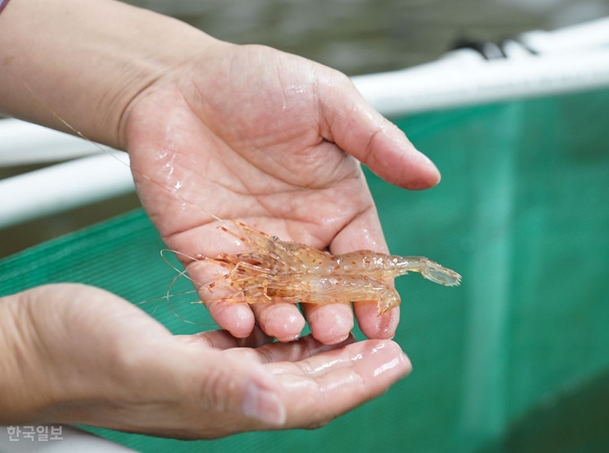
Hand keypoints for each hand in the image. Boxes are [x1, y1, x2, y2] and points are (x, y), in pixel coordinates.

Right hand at [0, 284, 410, 437]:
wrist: (27, 350)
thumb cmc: (73, 355)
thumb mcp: (142, 361)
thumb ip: (210, 385)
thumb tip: (278, 405)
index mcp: (218, 402)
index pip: (306, 399)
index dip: (355, 382)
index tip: (396, 358)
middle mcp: (222, 395)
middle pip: (306, 385)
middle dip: (353, 366)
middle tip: (391, 342)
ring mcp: (208, 377)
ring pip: (285, 368)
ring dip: (324, 350)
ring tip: (357, 327)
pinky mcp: (193, 356)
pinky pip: (254, 349)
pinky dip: (284, 333)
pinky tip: (295, 315)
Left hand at [123, 43, 439, 342]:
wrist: (179, 80)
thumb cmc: (260, 83)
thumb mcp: (328, 101)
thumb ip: (377, 141)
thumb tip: (430, 176)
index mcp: (336, 205)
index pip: (363, 258)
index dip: (375, 291)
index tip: (384, 322)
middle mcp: (298, 234)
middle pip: (321, 288)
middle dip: (331, 313)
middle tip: (335, 332)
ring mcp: (251, 246)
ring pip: (273, 296)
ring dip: (282, 318)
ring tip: (289, 329)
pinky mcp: (203, 250)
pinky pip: (218, 287)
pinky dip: (228, 307)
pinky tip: (238, 322)